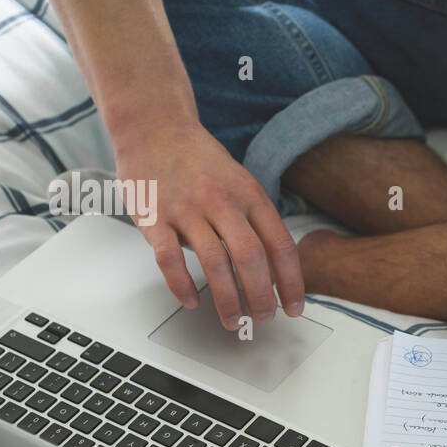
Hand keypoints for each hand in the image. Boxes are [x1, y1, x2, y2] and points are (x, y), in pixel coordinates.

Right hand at [113, 121, 303, 329]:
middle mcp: (222, 201)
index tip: (293, 308)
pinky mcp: (153, 216)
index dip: (291, 282)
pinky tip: (191, 302)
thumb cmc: (200, 161)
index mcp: (250, 195)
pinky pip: (168, 258)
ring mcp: (186, 208)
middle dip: (261, 297)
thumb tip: (273, 271)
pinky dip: (181, 286)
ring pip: (214, 263)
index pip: (280, 245)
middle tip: (264, 318)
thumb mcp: (241, 184)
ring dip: (228, 300)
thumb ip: (256, 222)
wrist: (154, 125)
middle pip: (251, 258)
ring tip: (234, 321)